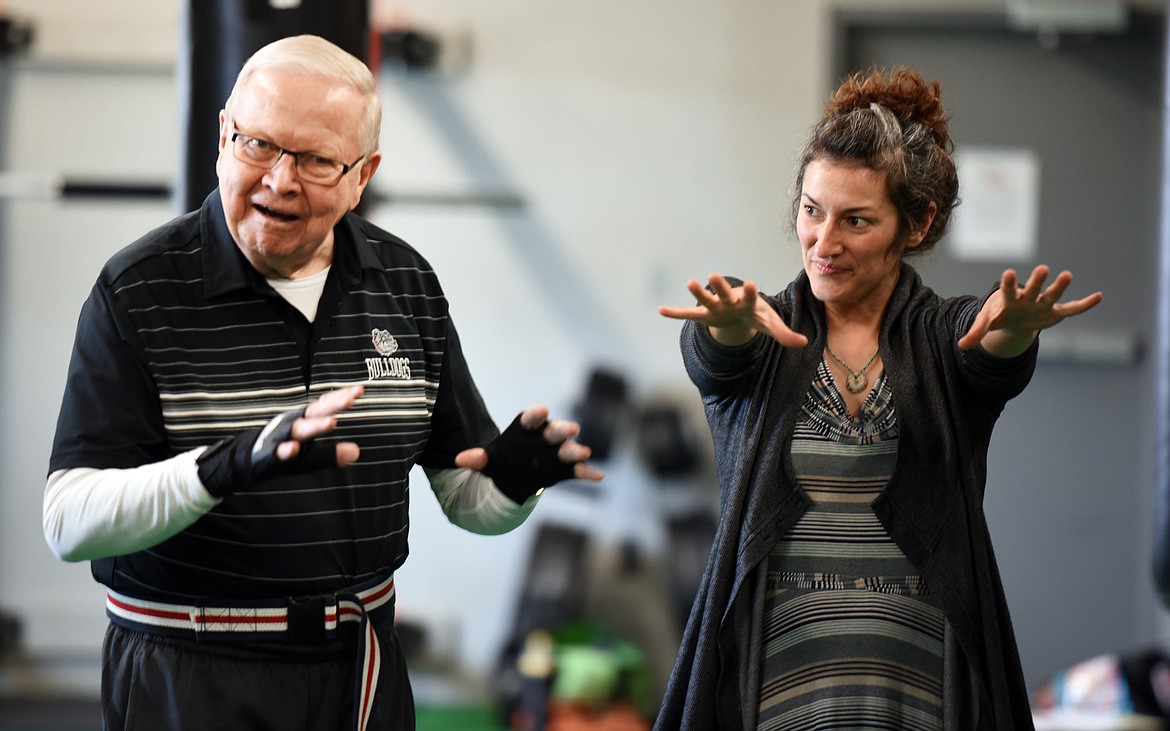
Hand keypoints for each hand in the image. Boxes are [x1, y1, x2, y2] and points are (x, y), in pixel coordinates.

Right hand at [274, 384, 363, 465]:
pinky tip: (294, 450)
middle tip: (350, 398)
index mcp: (302, 421)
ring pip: (298, 430)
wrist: (243, 462)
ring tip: (332, 422)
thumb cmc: (281, 452)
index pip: (323, 406)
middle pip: (313, 412)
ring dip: (315, 426)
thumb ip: (331, 453)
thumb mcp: (309, 455)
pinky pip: (277, 453)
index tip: (359, 389)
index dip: (339, 398)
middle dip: (332, 405)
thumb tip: (356, 452)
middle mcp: (291, 424)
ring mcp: (278, 438)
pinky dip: (285, 451)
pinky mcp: (266, 455)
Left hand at [455, 405, 604, 486]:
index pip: (531, 419)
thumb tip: (461, 460)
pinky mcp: (566, 468)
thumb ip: (479, 459)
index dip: (536, 415)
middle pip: (554, 431)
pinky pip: (578, 470)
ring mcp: (558, 452)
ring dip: (575, 451)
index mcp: (526, 429)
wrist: (518, 472)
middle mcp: (546, 436)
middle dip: (562, 430)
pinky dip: (587, 472)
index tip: (542, 409)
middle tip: (572, 429)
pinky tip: (598, 476)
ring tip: (583, 453)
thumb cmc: (505, 458)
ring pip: (568, 450)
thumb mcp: (490, 460)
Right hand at [658, 273, 808, 347]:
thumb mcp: (771, 325)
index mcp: (748, 303)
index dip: (752, 293)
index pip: (752, 298)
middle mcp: (731, 301)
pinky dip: (675, 313)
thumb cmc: (757, 315)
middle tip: (714, 276)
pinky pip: (688, 315)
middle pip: (726, 294)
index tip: (752, 284)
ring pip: (706, 300)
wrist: (741, 311)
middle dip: (720, 286)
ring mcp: (716, 307)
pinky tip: (661, 311)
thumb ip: (785, 334)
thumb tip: (803, 344)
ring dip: (698, 293)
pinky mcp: (704, 315)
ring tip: (689, 283)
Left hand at [958, 265, 1101, 354]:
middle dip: (1036, 281)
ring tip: (1067, 275)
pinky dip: (1084, 305)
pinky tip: (1098, 297)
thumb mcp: (986, 324)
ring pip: (1052, 295)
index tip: (1008, 273)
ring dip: (1059, 287)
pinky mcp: (1055, 313)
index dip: (1008, 284)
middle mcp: (1027, 299)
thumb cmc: (998, 316)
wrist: (1012, 318)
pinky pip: (1072, 309)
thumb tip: (961, 345)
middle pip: (1032, 289)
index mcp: (1009, 300)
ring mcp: (1042, 304)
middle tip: (1042, 269)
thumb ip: (976, 333)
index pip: (1007, 291)